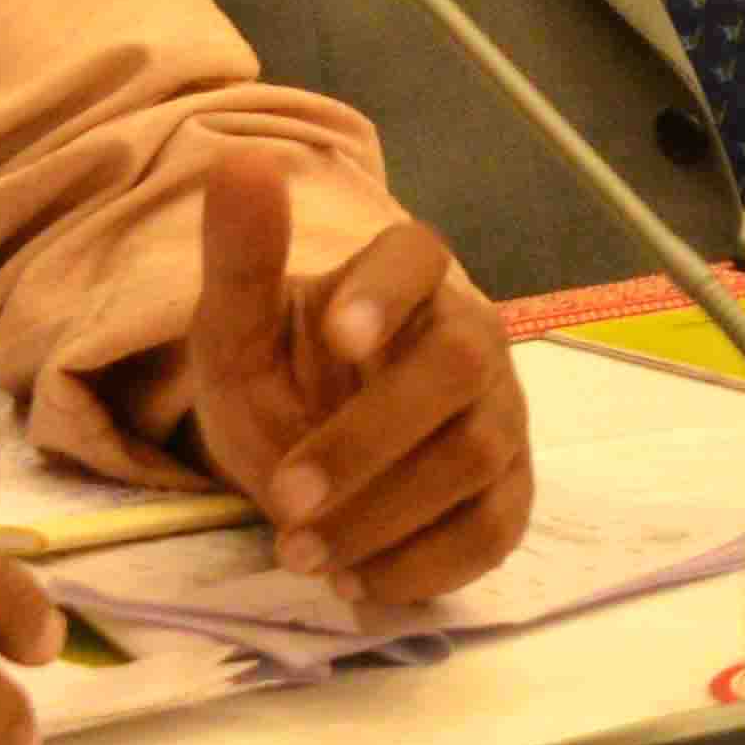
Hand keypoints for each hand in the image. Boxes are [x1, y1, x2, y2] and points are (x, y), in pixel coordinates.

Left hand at [167, 159, 534, 607]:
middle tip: (285, 500)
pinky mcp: (508, 497)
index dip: (389, 293)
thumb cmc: (281, 386)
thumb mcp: (235, 334)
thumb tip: (241, 161)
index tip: (335, 338)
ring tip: (300, 554)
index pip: (420, 256)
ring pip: (474, 459)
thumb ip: (241, 259)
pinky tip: (356, 582)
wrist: (311, 467)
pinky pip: (492, 531)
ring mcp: (500, 421)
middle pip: (462, 366)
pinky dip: (421, 566)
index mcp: (407, 282)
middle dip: (370, 441)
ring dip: (381, 516)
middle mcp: (472, 339)